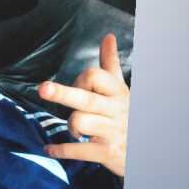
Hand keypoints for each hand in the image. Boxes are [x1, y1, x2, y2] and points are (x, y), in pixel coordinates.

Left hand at [38, 34, 129, 176]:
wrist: (145, 150)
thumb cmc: (124, 114)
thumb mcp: (119, 89)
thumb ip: (110, 64)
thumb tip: (108, 36)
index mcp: (117, 92)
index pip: (95, 77)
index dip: (80, 80)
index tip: (77, 86)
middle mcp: (115, 110)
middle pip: (85, 98)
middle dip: (63, 93)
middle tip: (43, 88)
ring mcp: (111, 132)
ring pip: (80, 122)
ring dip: (70, 127)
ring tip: (75, 131)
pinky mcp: (106, 152)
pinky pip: (78, 150)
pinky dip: (60, 150)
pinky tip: (49, 149)